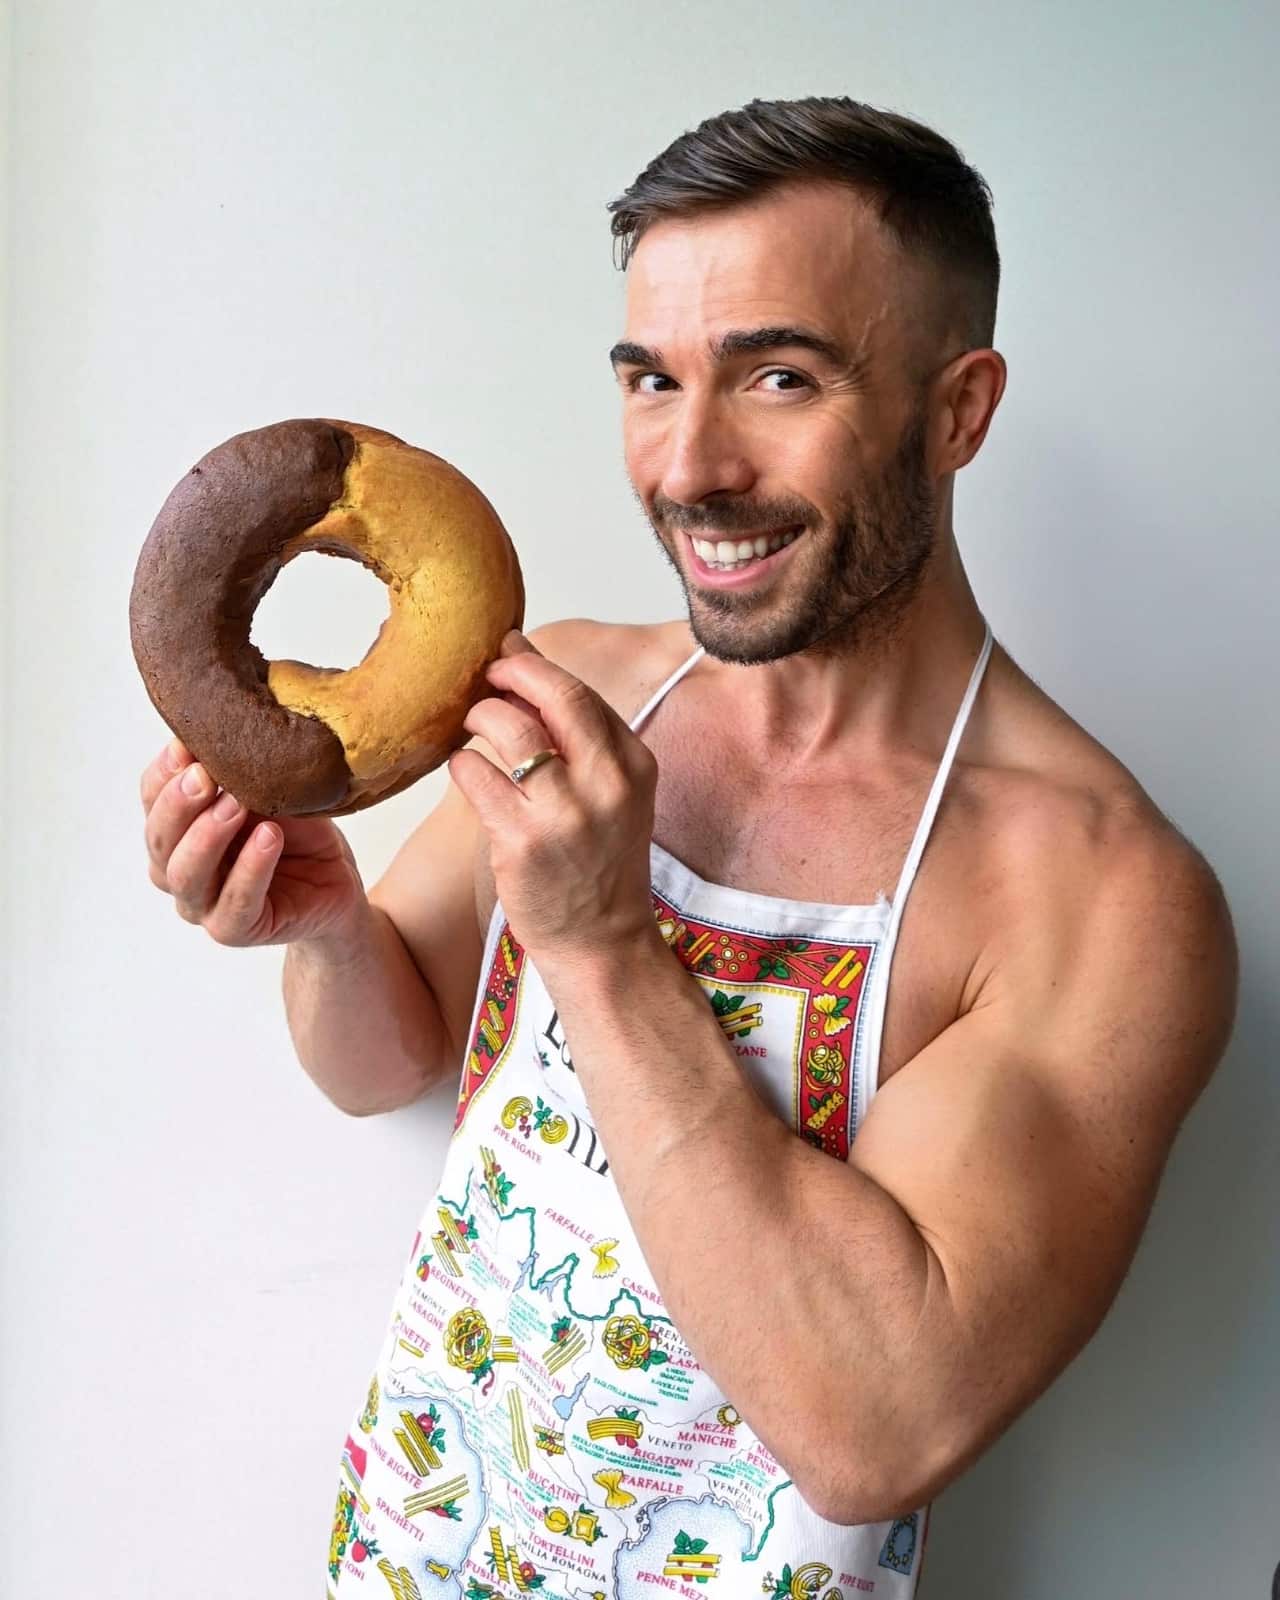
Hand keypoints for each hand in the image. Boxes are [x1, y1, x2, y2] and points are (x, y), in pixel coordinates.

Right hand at [140, 738, 365, 946]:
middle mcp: (178, 869)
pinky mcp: (237, 929)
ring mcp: (203, 905)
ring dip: (208, 835)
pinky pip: (236, 902)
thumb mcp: (269, 791)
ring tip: (238, 805)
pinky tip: (269, 838)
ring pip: (186, 874)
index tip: (185, 744)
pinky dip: (251, 868)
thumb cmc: (295, 833)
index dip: (163, 774)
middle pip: (160, 839)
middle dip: (178, 804)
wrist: (334, 880)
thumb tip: (222, 722)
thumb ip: (239, 769)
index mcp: (177, 831)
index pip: (152, 800)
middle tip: (205, 776)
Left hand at [448, 631, 661, 970]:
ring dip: (481, 716)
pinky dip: (463, 764)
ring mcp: (565, 813)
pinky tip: (467, 771)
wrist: (601, 942)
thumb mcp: (610, 793)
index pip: (583, 694)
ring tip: (473, 725)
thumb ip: (577, 733)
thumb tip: (526, 659)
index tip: (510, 656)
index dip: (538, 668)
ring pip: (510, 729)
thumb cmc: (599, 865)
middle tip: (487, 674)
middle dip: (511, 673)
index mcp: (634, 765)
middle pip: (555, 696)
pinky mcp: (522, 841)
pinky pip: (477, 775)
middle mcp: (606, 783)